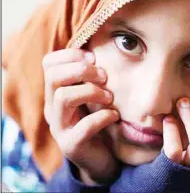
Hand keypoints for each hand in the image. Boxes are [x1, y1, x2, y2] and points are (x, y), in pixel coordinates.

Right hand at [43, 49, 119, 184]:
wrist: (102, 159)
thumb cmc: (100, 122)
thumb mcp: (94, 97)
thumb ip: (92, 79)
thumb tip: (99, 56)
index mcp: (56, 92)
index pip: (49, 63)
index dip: (71, 55)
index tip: (94, 59)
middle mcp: (52, 108)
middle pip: (54, 77)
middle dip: (82, 71)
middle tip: (104, 77)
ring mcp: (59, 128)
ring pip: (63, 97)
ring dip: (92, 92)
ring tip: (110, 98)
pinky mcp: (71, 145)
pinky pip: (84, 126)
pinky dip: (103, 117)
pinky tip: (114, 116)